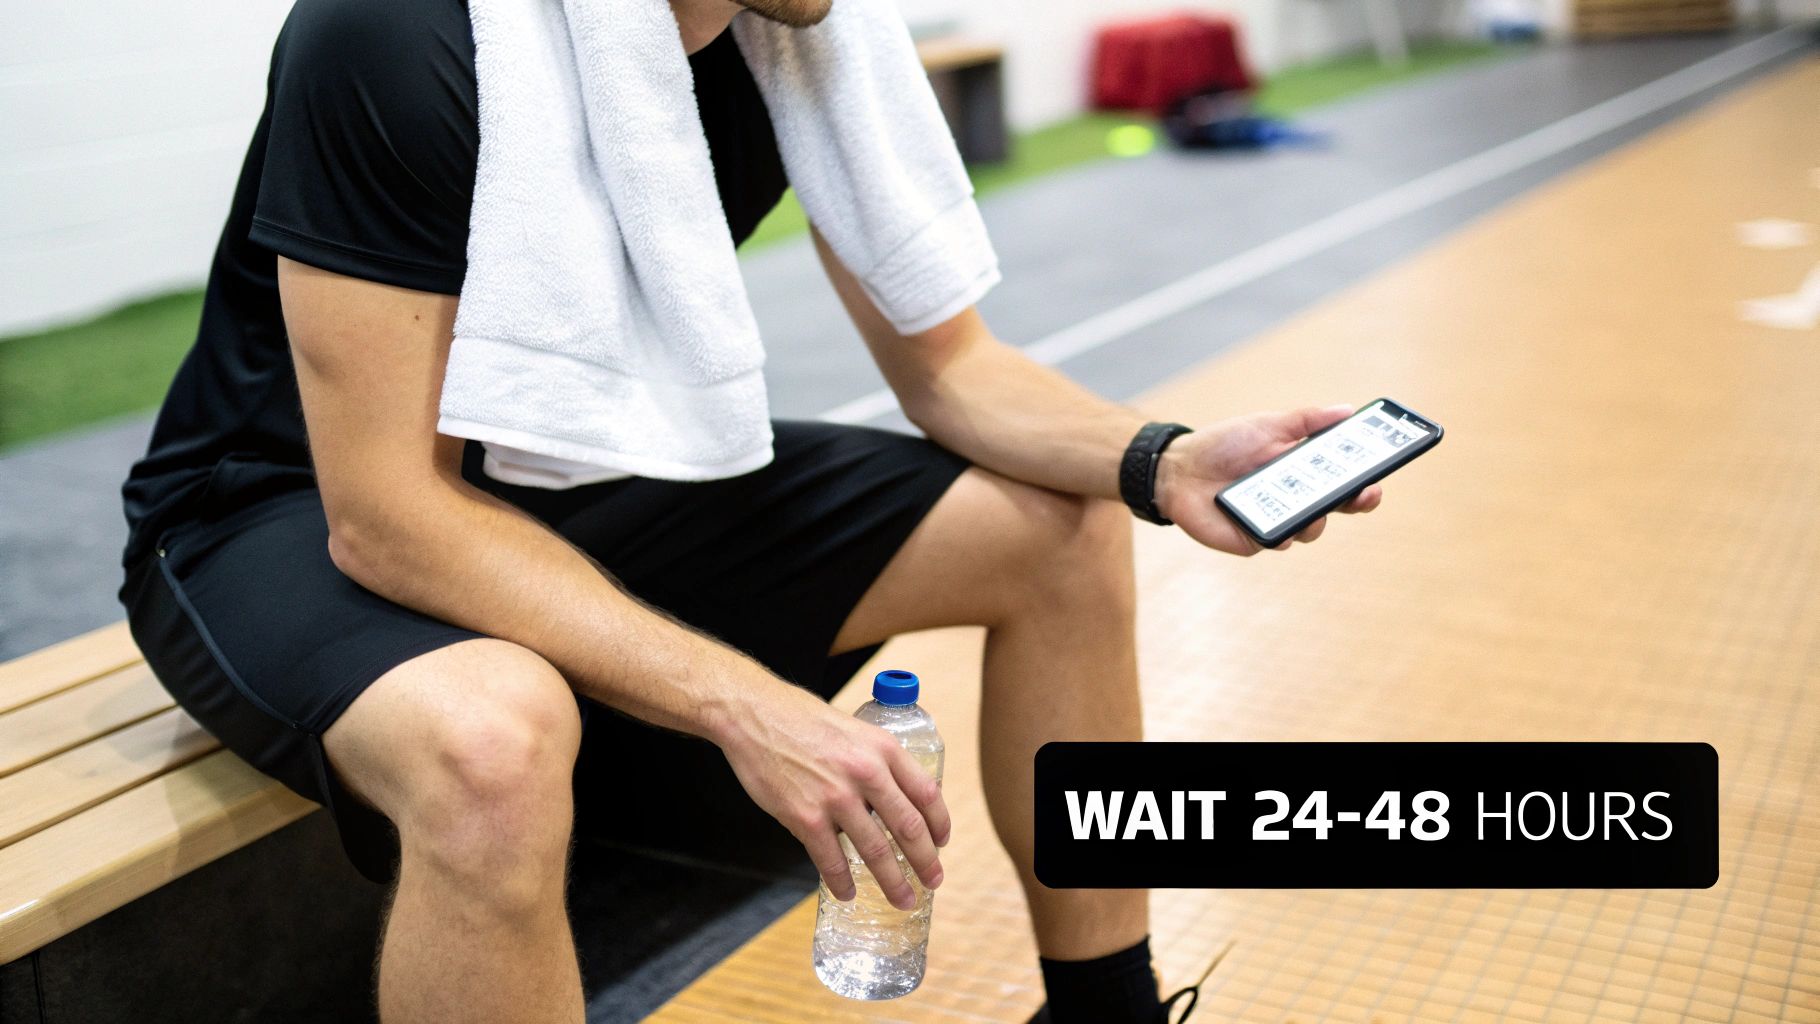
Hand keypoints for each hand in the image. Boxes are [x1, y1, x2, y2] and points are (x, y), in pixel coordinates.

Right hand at [716, 683, 949, 909]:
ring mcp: (835, 797)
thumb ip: (876, 761)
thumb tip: (892, 798)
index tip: (942, 843)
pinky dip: (842, 882)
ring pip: (875, 851)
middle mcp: (866, 772)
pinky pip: (830, 860)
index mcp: (883, 748)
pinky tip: (848, 893)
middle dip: (925, 862)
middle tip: (933, 881)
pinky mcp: (804, 816)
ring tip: (902, 899)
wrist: (754, 714)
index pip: (926, 793)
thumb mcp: (855, 730)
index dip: (939, 824)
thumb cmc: (801, 719)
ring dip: (892, 882)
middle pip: (908, 828)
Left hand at [1155, 404, 1383, 555]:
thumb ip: (1307, 420)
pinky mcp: (1254, 537)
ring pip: (1312, 528)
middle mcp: (1295, 498)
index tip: (1377, 479)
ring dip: (1316, 516)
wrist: (1178, 468)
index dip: (1365, 483)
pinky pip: (1277, 541)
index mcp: (1303, 470)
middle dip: (1356, 502)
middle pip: (1337, 507)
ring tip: (1308, 502)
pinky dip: (1282, 533)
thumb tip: (1348, 410)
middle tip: (1362, 494)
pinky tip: (1281, 526)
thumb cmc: (1224, 445)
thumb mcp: (1267, 424)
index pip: (1345, 481)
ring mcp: (1277, 519)